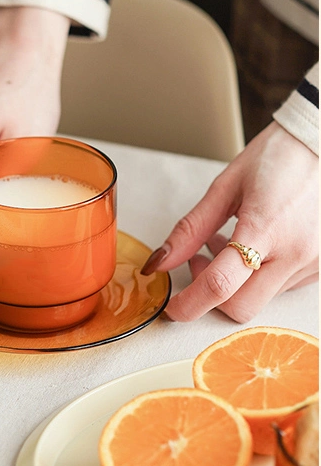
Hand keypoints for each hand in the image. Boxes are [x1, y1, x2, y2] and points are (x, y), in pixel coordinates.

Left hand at [141, 121, 318, 321]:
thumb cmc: (280, 158)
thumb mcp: (224, 188)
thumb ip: (190, 230)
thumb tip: (160, 262)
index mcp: (266, 229)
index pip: (220, 285)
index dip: (189, 304)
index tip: (173, 307)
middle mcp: (297, 253)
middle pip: (240, 306)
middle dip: (210, 295)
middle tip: (199, 261)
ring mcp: (314, 262)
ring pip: (260, 299)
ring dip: (234, 283)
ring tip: (229, 242)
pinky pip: (280, 288)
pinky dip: (257, 277)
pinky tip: (255, 248)